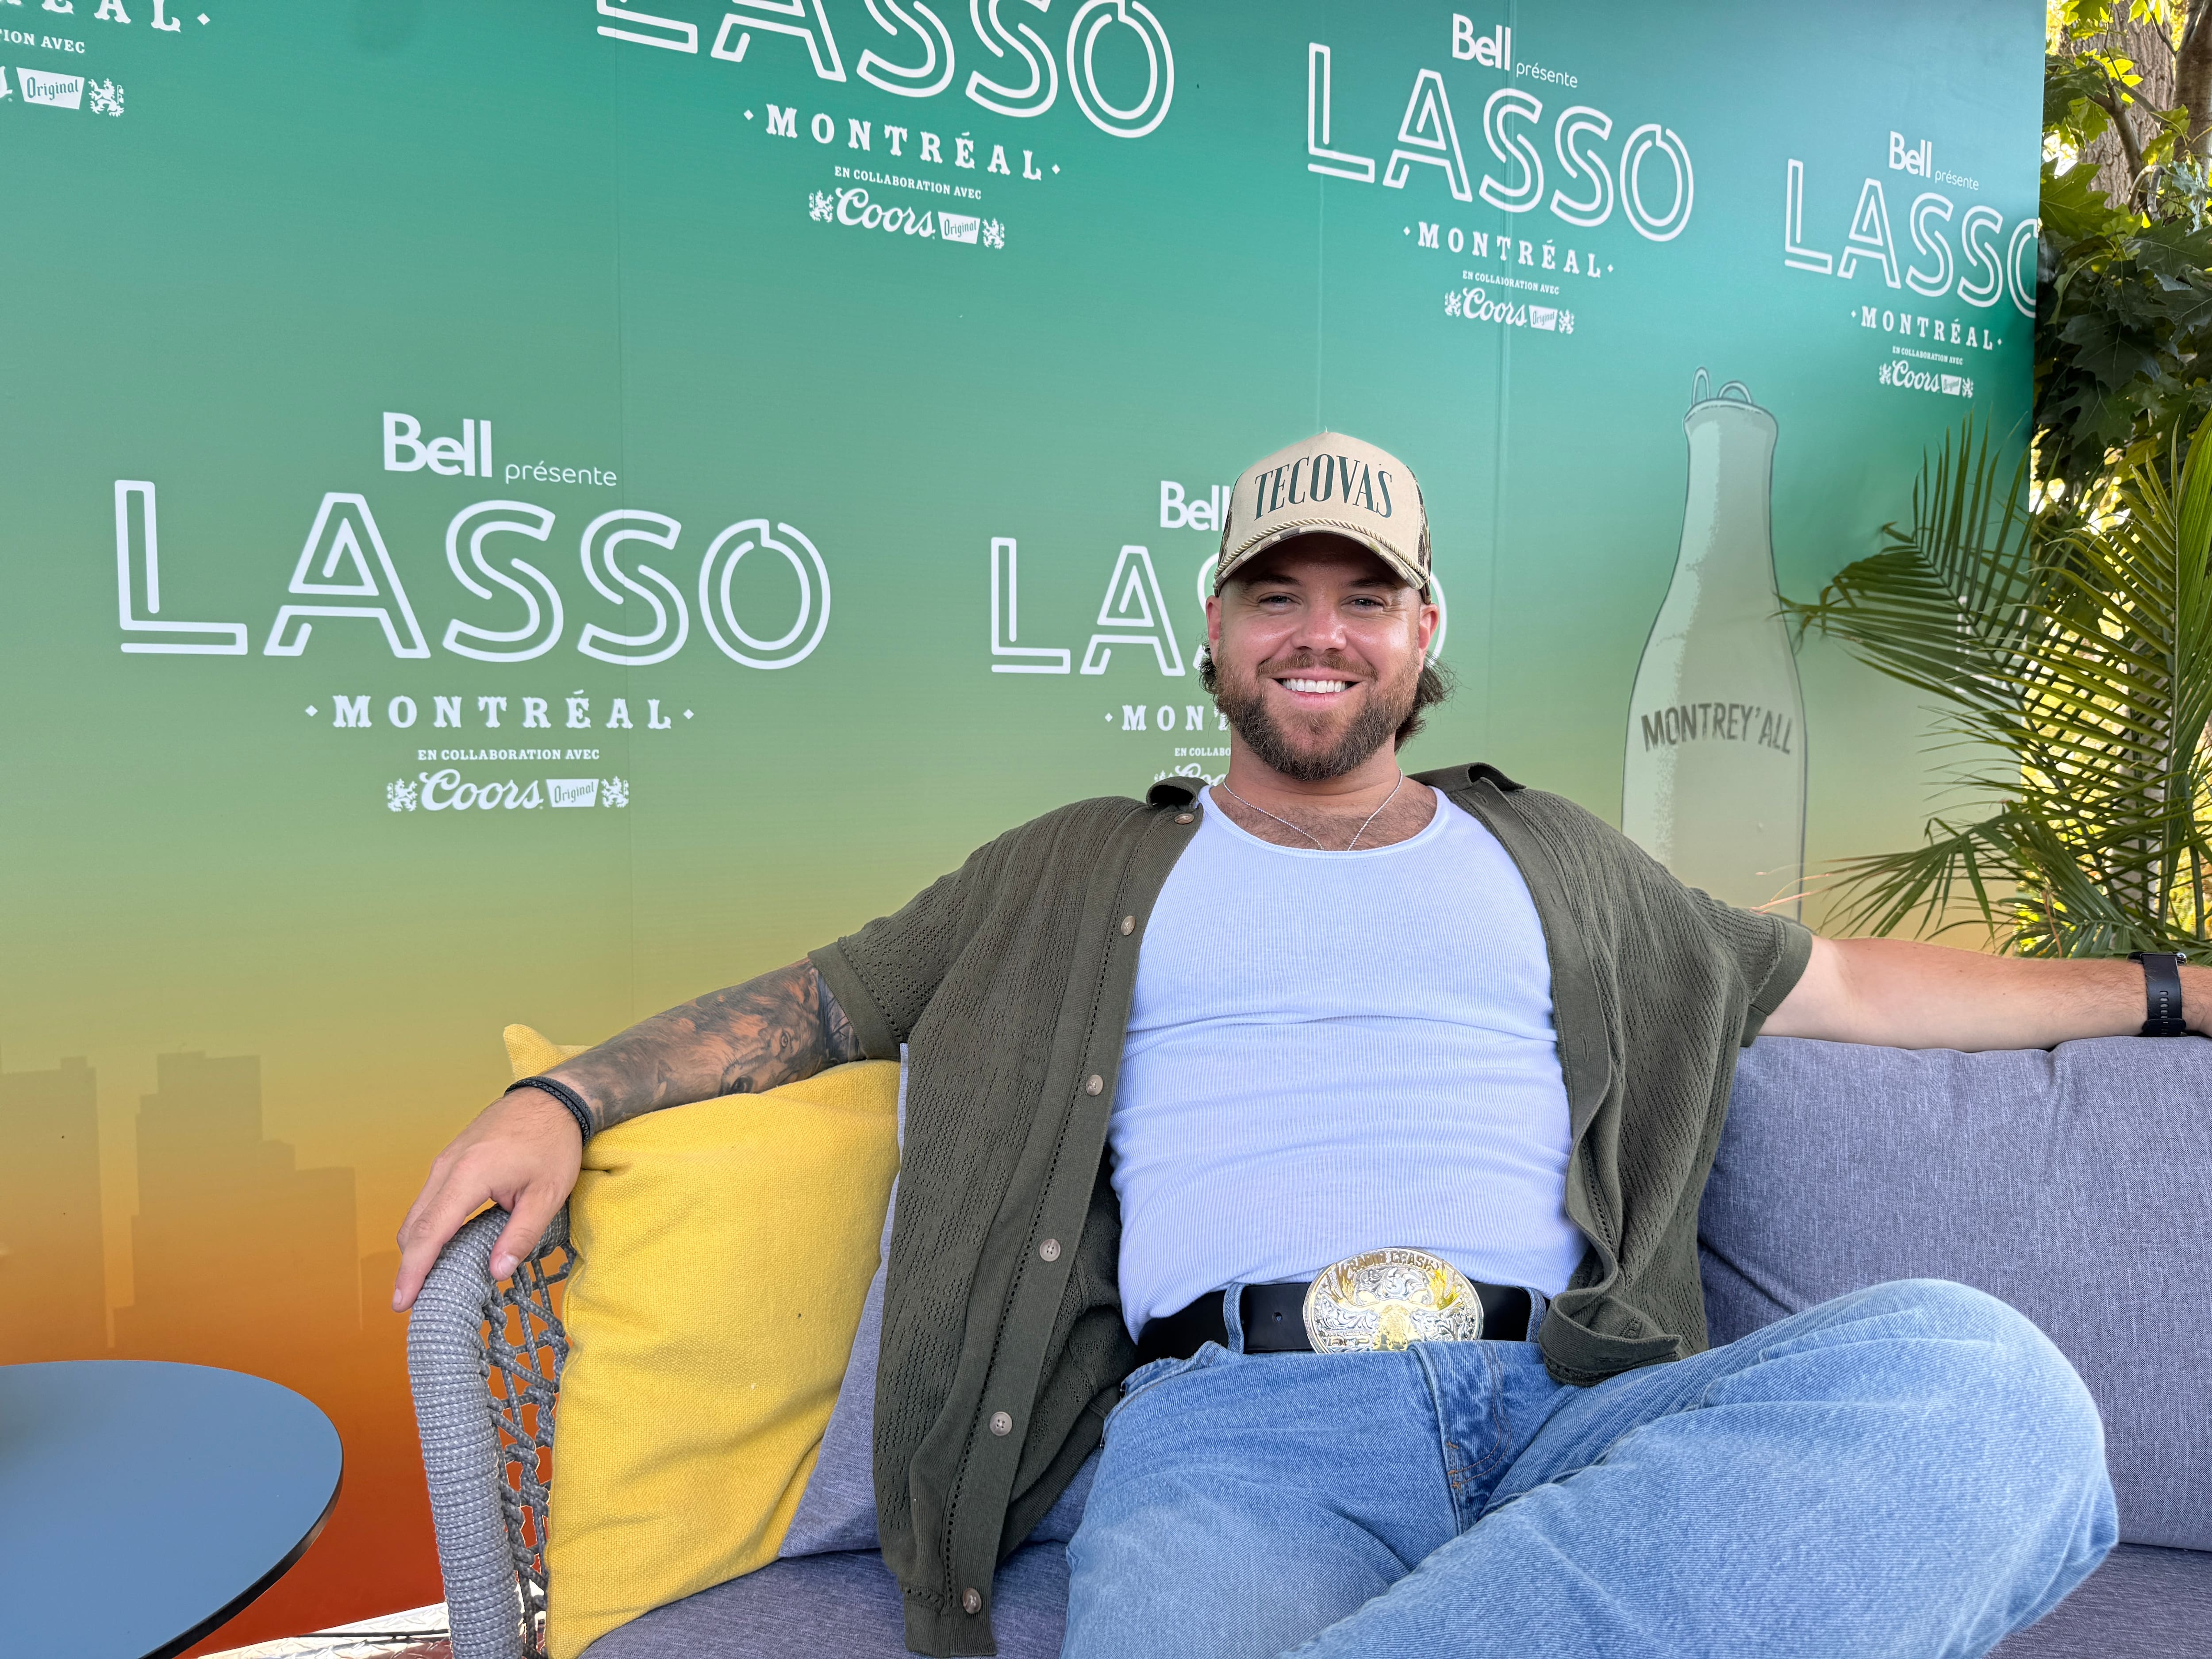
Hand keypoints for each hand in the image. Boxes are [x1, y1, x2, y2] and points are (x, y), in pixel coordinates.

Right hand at [391, 1087, 584, 1310]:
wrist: (552, 1099)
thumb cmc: (553, 1144)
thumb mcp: (548, 1195)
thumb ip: (521, 1235)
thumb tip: (496, 1272)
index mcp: (469, 1176)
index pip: (430, 1233)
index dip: (413, 1271)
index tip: (401, 1302)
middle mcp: (447, 1168)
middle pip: (414, 1226)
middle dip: (409, 1266)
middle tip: (411, 1301)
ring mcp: (445, 1161)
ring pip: (417, 1213)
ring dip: (416, 1248)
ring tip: (424, 1281)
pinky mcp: (450, 1160)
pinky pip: (428, 1200)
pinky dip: (426, 1227)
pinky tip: (439, 1247)